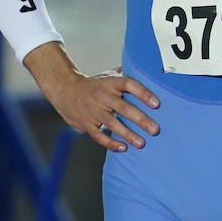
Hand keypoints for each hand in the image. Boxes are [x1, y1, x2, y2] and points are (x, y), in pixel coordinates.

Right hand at [24, 43, 159, 152]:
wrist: (64, 90)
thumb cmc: (93, 84)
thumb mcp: (108, 75)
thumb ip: (126, 76)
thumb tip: (149, 72)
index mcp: (110, 82)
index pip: (129, 84)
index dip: (143, 93)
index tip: (157, 104)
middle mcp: (102, 96)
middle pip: (123, 107)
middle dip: (140, 119)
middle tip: (155, 130)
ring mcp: (93, 111)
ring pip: (112, 124)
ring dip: (128, 134)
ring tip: (141, 143)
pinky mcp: (86, 124)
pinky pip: (99, 135)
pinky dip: (110, 143)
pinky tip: (123, 148)